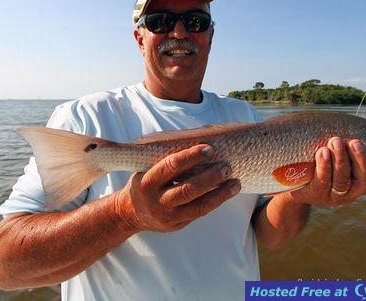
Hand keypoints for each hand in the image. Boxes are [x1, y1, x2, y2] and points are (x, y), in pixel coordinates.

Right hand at [116, 144, 240, 231]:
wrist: (129, 214)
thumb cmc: (144, 183)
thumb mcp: (146, 169)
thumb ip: (167, 160)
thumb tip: (199, 140)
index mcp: (148, 182)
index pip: (171, 166)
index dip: (191, 157)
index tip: (209, 148)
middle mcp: (157, 201)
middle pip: (188, 189)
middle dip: (210, 177)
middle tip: (227, 166)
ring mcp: (168, 216)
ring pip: (198, 206)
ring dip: (220, 194)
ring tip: (235, 182)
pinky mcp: (177, 225)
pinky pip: (200, 213)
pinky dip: (216, 202)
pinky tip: (228, 192)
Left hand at [289, 137, 365, 207]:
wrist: (293, 175)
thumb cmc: (321, 156)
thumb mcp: (339, 150)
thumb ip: (350, 144)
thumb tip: (354, 128)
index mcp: (362, 181)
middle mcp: (351, 192)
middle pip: (365, 181)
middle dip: (361, 159)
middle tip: (355, 142)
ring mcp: (334, 195)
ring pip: (343, 181)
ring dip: (341, 159)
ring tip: (335, 141)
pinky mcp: (316, 194)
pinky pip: (322, 181)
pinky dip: (324, 165)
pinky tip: (322, 152)